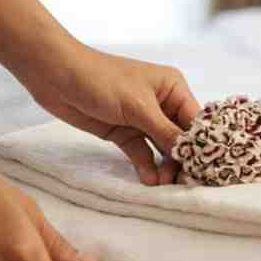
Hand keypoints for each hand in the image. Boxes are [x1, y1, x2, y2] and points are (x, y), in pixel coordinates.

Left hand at [22, 43, 200, 185]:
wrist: (55, 76)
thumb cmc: (101, 80)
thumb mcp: (138, 107)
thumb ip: (165, 132)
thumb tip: (191, 153)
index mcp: (173, 88)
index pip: (195, 121)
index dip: (202, 144)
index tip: (206, 168)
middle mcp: (162, 104)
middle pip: (180, 137)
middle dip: (183, 159)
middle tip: (184, 182)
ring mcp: (142, 119)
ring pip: (162, 148)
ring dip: (165, 166)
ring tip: (165, 185)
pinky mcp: (123, 132)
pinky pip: (141, 153)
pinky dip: (146, 166)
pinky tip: (150, 181)